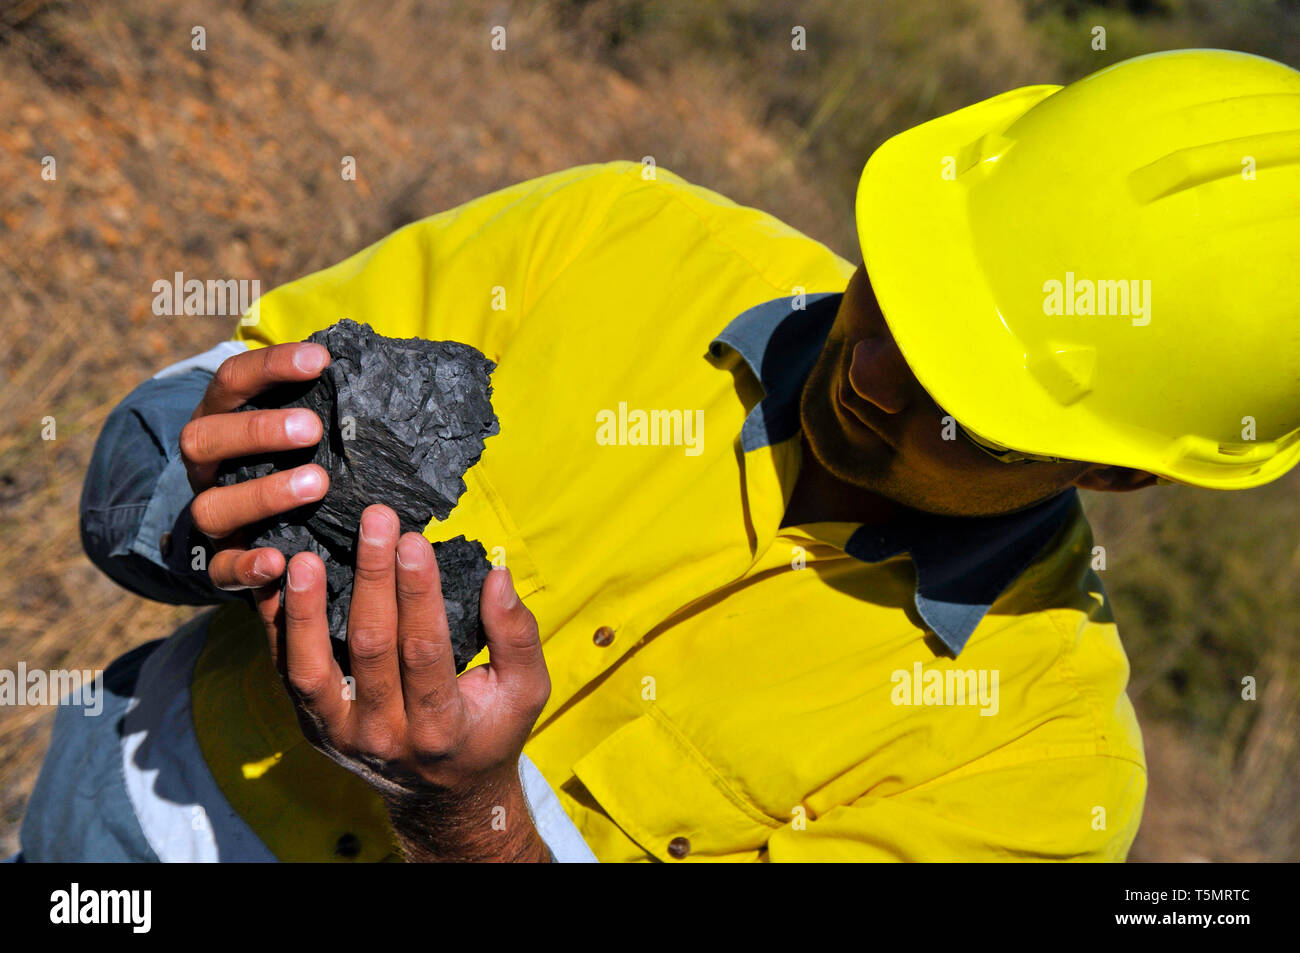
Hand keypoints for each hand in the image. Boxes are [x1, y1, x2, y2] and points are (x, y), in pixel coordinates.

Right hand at [179, 342, 331, 590]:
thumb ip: (321, 400)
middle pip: (204, 439)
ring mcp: (210, 513)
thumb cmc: (295, 455)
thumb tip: (375, 370)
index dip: (270, 367)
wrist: (263, 522)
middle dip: (257, 431)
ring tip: (317, 484)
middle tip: (312, 428)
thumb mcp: (300, 423)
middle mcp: (205, 465)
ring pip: (212, 507)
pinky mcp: (221, 561)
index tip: (320, 360)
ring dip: (263, 495)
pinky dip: (246, 567)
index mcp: (220, 419)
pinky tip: (278, 561)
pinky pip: (220, 570)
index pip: (232, 380)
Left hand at [272, 504, 552, 862]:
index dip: (418, 594)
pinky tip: (276, 583)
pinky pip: (288, 674)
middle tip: (374, 520)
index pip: (424, 651)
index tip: (414, 540)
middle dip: (372, 578)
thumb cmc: (487, 731)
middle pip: (370, 648)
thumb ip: (516, 634)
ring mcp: (340, 734)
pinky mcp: (313, 725)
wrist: (442, 797)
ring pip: (310, 669)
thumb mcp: (524, 692)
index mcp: (440, 727)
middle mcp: (384, 735)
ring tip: (302, 558)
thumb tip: (498, 573)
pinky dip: (279, 628)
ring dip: (305, 609)